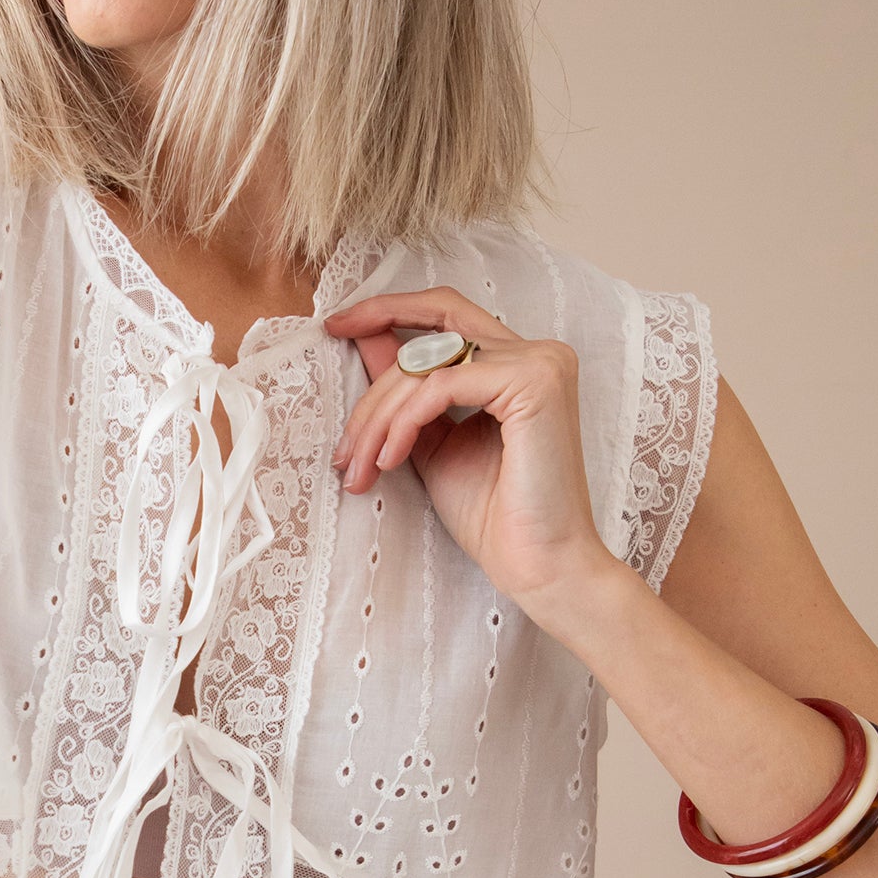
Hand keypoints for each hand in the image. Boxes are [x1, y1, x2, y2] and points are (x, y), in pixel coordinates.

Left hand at [324, 287, 610, 620]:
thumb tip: (364, 337)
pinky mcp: (532, 382)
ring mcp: (539, 362)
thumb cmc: (494, 515)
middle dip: (371, 370)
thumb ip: (407, 391)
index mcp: (519, 361)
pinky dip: (403, 423)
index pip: (446, 313)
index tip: (338, 326)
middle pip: (431, 330)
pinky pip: (439, 386)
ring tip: (359, 467)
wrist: (538, 566)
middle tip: (338, 423)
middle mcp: (537, 351)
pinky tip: (389, 461)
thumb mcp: (433, 440)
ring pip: (427, 364)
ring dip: (378, 417)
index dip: (391, 310)